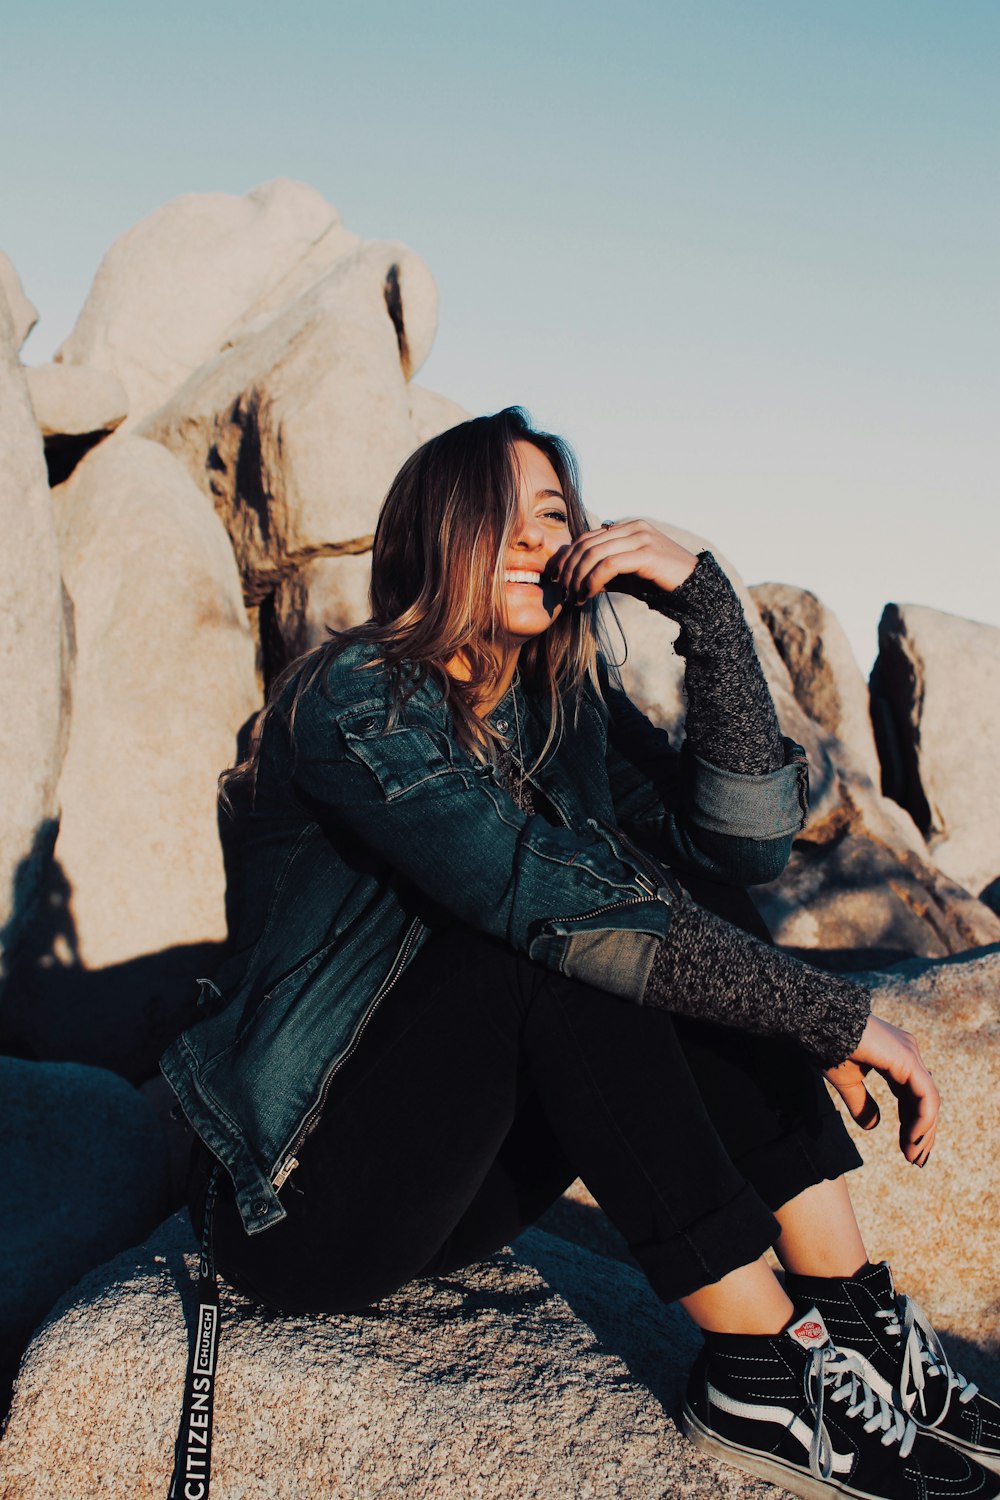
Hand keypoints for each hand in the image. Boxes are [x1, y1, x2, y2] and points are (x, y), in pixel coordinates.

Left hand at [549, 518, 698, 604]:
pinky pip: (608, 565)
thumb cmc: (659, 583)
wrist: (694, 588)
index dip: (566, 559)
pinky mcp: (646, 553)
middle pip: (585, 545)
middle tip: (563, 594)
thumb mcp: (626, 575)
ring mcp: (640, 538)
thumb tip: (575, 579)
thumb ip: (603, 571)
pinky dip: (592, 582)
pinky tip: (588, 596)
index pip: (585, 538)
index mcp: (626, 527)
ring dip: (578, 579)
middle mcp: (632, 527)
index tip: (556, 581)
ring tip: (575, 598)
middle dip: (569, 571)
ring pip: (594, 555)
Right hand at [823, 1014, 938, 1165]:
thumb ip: (862, 1104)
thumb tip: (873, 1127)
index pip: (913, 1096)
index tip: (907, 1151)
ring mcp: (911, 1055)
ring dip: (924, 1132)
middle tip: (916, 1160)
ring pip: (929, 1101)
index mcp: (896, 1058)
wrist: (818, 1023)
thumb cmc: (827, 1045)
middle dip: (922, 1133)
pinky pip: (926, 1097)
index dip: (912, 1124)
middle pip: (925, 1100)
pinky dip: (923, 1122)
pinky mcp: (908, 1060)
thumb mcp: (847, 1082)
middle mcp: (909, 1054)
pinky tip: (913, 1140)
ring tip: (914, 1156)